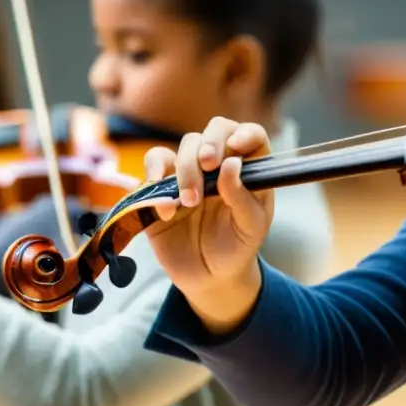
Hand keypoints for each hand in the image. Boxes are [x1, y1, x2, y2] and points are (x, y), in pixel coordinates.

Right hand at [142, 117, 273, 332]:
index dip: (246, 133)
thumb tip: (231, 165)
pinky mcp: (161, 186)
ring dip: (187, 168)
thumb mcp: (251, 228)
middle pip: (216, 129)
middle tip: (209, 165)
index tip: (238, 146)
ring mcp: (190, 171)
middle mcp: (220, 164)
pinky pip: (154, 164)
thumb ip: (243, 198)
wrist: (208, 276)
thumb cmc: (237, 246)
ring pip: (185, 145)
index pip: (251, 135)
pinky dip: (155, 177)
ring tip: (190, 202)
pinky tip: (167, 208)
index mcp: (248, 169)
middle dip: (211, 143)